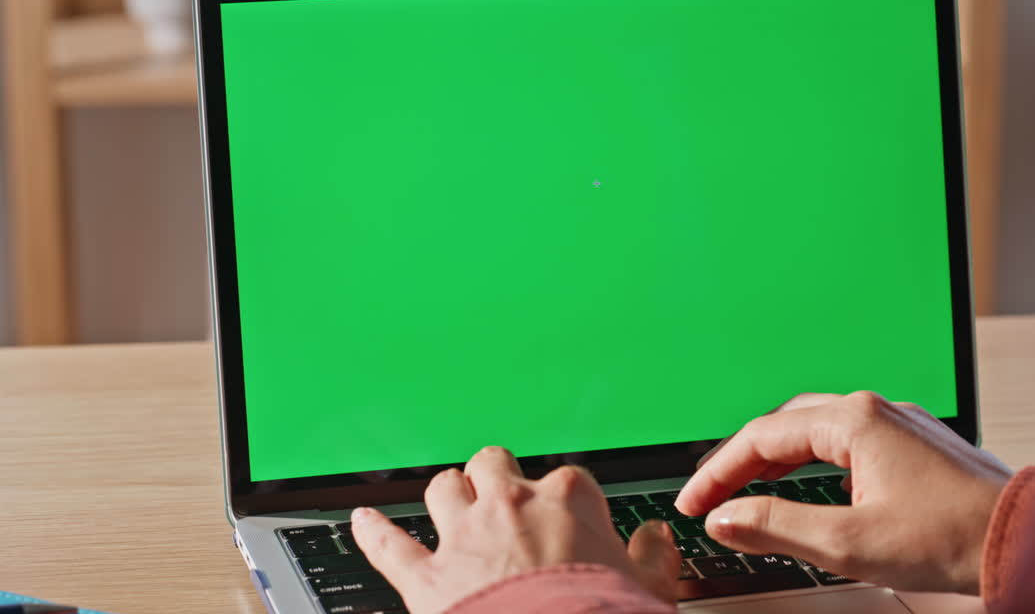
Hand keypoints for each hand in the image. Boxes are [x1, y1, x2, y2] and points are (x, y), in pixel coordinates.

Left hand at [352, 446, 680, 611]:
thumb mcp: (649, 586)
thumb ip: (651, 555)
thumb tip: (656, 539)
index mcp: (568, 500)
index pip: (568, 480)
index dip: (568, 500)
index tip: (571, 518)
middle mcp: (511, 505)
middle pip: (494, 463)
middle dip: (497, 476)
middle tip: (505, 496)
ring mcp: (465, 537)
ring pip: (443, 488)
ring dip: (447, 493)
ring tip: (451, 497)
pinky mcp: (428, 578)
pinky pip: (389, 544)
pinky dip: (372, 531)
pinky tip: (362, 520)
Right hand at [675, 392, 1010, 593]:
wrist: (1019, 538)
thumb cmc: (951, 536)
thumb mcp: (848, 542)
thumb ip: (777, 526)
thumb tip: (727, 518)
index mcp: (854, 422)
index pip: (760, 437)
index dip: (717, 472)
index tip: (694, 501)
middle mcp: (874, 411)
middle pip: (784, 425)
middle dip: (741, 461)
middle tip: (714, 496)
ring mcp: (896, 423)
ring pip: (815, 430)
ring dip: (775, 459)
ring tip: (748, 492)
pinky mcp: (913, 444)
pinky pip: (845, 440)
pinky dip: (811, 461)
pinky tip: (808, 485)